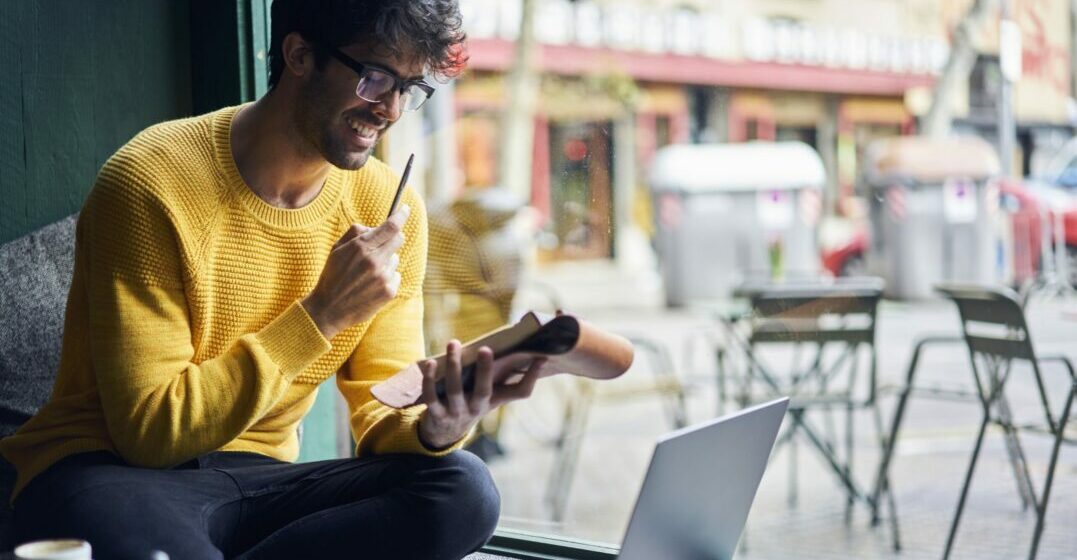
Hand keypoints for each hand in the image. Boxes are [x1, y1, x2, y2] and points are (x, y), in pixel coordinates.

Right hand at [301, 206, 409, 338]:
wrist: (329, 309)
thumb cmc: (332, 276)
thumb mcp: (337, 249)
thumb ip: (356, 232)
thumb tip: (375, 226)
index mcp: (361, 247)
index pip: (391, 226)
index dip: (401, 215)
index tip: (406, 209)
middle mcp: (374, 260)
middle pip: (399, 239)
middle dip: (393, 238)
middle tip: (381, 245)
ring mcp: (383, 277)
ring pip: (395, 259)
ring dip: (386, 261)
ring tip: (367, 273)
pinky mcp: (389, 292)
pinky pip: (396, 275)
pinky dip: (387, 278)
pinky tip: (371, 285)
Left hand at [417, 340, 545, 449]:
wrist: (445, 433)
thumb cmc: (473, 404)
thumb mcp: (493, 396)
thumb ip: (507, 377)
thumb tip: (536, 356)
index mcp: (495, 401)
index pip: (520, 392)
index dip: (532, 376)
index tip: (541, 357)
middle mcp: (477, 408)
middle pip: (484, 390)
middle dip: (485, 370)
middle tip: (485, 350)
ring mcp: (456, 412)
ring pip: (455, 390)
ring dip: (453, 366)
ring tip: (454, 344)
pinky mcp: (437, 414)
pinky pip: (432, 397)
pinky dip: (429, 380)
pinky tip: (430, 363)